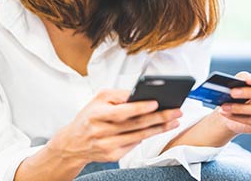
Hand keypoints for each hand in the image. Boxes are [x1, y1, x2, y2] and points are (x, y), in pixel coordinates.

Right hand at [47, 89, 182, 163]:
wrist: (73, 143)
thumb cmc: (89, 116)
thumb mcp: (99, 99)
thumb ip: (119, 94)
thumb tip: (142, 94)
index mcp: (96, 114)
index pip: (121, 111)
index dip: (139, 108)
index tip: (156, 103)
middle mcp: (101, 131)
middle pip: (135, 125)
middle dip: (159, 117)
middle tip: (176, 111)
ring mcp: (107, 145)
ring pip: (139, 136)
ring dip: (159, 128)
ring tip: (175, 120)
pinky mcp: (112, 156)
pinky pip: (134, 145)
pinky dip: (148, 136)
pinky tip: (160, 129)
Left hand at [216, 71, 250, 134]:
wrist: (234, 112)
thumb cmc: (240, 94)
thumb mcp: (239, 84)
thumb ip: (241, 80)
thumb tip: (239, 81)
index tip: (247, 80)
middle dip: (249, 92)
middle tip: (232, 93)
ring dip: (240, 108)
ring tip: (225, 106)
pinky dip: (239, 118)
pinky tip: (228, 115)